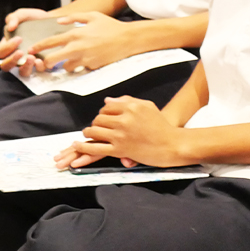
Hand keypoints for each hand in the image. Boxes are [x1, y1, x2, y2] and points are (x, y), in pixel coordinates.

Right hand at [0, 8, 56, 74]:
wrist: (52, 21)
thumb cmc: (33, 19)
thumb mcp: (22, 14)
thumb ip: (13, 17)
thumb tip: (9, 27)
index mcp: (8, 45)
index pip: (0, 52)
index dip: (6, 48)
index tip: (19, 38)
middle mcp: (16, 56)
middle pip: (6, 66)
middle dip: (12, 60)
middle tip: (21, 51)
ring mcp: (28, 62)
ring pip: (22, 72)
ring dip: (25, 67)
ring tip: (32, 58)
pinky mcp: (42, 64)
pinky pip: (38, 71)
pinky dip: (38, 68)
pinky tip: (41, 60)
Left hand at [28, 12, 134, 71]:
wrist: (127, 39)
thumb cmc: (110, 26)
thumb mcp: (93, 16)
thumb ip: (74, 17)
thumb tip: (59, 21)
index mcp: (75, 34)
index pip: (51, 42)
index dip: (38, 46)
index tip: (31, 50)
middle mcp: (77, 47)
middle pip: (53, 59)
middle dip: (46, 62)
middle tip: (45, 63)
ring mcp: (84, 58)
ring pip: (66, 67)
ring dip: (66, 65)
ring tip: (71, 60)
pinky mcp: (92, 66)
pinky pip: (80, 69)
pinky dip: (81, 66)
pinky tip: (87, 60)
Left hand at [53, 96, 190, 169]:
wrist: (172, 144)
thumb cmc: (162, 125)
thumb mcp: (148, 107)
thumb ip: (128, 101)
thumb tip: (107, 101)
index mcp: (131, 107)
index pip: (107, 107)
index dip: (103, 113)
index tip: (104, 119)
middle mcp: (124, 119)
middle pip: (99, 119)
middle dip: (96, 124)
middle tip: (97, 128)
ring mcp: (121, 135)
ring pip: (94, 131)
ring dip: (88, 134)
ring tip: (87, 135)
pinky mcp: (119, 150)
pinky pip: (96, 149)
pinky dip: (84, 148)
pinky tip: (77, 145)